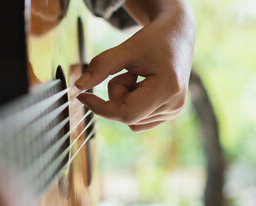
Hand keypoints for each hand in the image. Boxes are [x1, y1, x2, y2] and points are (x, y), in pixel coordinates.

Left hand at [75, 0, 195, 131]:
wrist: (176, 35)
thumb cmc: (154, 39)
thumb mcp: (126, 48)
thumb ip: (101, 66)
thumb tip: (78, 87)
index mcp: (167, 88)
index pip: (127, 113)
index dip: (101, 108)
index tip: (83, 96)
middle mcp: (174, 105)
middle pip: (126, 115)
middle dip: (117, 94)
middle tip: (128, 71)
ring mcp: (173, 112)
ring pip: (130, 119)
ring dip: (124, 98)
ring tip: (138, 76)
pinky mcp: (169, 113)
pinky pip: (137, 120)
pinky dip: (131, 104)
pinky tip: (142, 86)